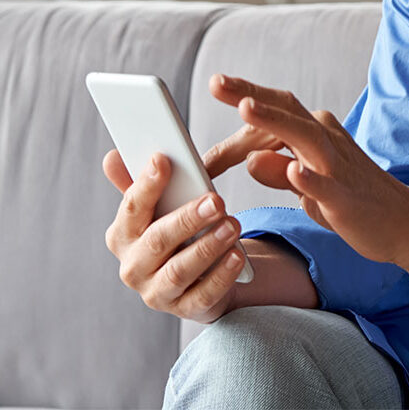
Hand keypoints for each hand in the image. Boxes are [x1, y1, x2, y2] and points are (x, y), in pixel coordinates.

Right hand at [102, 150, 245, 323]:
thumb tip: (112, 157)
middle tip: (216, 200)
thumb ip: (141, 182)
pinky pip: (203, 295)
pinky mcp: (185, 309)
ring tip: (233, 225)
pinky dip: (221, 276)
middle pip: (157, 242)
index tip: (163, 160)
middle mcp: (133, 267)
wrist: (198, 275)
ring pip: (179, 271)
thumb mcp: (160, 206)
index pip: (131, 209)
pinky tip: (237, 256)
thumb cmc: (176, 231)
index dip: (146, 185)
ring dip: (207, 247)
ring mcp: (156, 293)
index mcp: (123, 235)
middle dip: (187, 219)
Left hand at [208, 73, 408, 266]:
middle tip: (217, 82)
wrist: (403, 222)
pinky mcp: (346, 197)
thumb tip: (249, 159)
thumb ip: (278, 171)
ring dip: (275, 121)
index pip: (275, 113)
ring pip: (304, 136)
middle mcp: (327, 140)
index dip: (243, 103)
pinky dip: (309, 177)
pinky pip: (326, 185)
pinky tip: (292, 170)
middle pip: (286, 110)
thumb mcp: (306, 185)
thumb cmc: (351, 200)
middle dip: (251, 94)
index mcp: (316, 133)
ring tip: (246, 107)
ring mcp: (337, 166)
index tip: (216, 86)